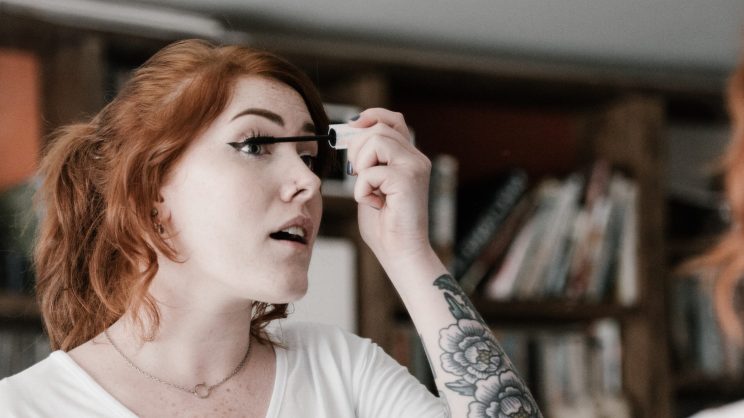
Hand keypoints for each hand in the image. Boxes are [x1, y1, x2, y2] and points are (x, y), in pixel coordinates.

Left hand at [345, 108, 434, 273]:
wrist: (401, 252)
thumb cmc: (385, 225)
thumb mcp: (371, 184)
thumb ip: (366, 161)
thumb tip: (351, 135)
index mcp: (409, 157)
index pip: (393, 120)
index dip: (371, 116)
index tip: (352, 126)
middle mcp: (416, 158)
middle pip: (378, 127)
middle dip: (357, 148)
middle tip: (359, 175)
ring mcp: (414, 167)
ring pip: (375, 140)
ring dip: (361, 167)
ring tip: (370, 190)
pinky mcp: (407, 179)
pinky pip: (370, 171)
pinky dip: (362, 190)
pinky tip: (375, 204)